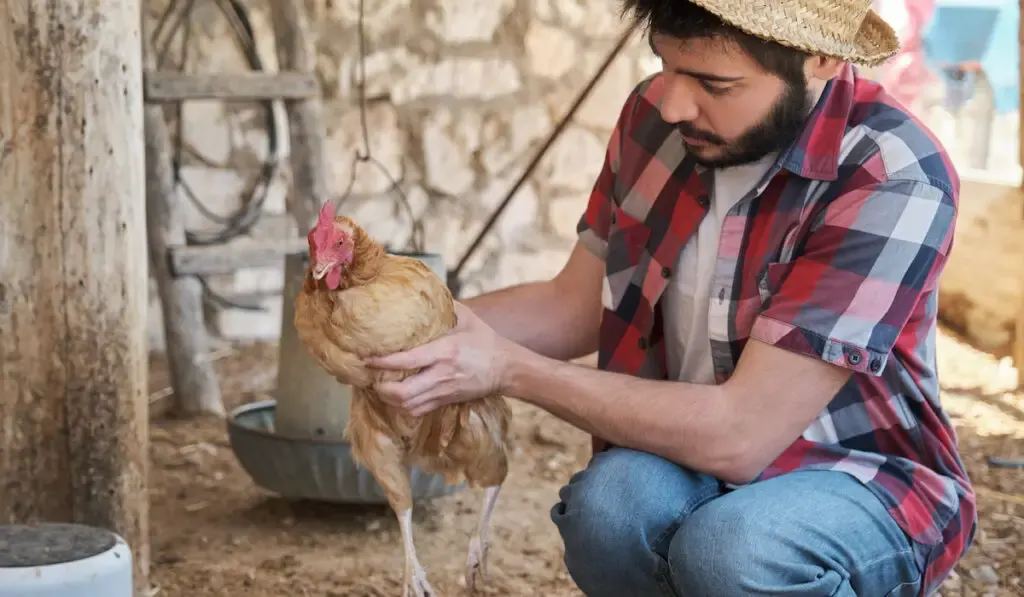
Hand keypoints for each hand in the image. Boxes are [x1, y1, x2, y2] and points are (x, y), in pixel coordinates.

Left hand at [364, 302, 513, 415]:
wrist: (507, 368)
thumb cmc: (485, 340)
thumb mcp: (466, 318)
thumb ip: (444, 307)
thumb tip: (420, 294)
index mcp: (445, 351)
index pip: (406, 361)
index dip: (382, 362)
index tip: (366, 358)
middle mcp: (442, 375)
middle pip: (403, 393)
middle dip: (381, 388)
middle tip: (370, 378)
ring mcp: (444, 391)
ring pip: (408, 406)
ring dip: (389, 399)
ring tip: (380, 387)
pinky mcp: (446, 402)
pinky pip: (418, 411)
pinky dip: (403, 407)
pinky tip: (396, 397)